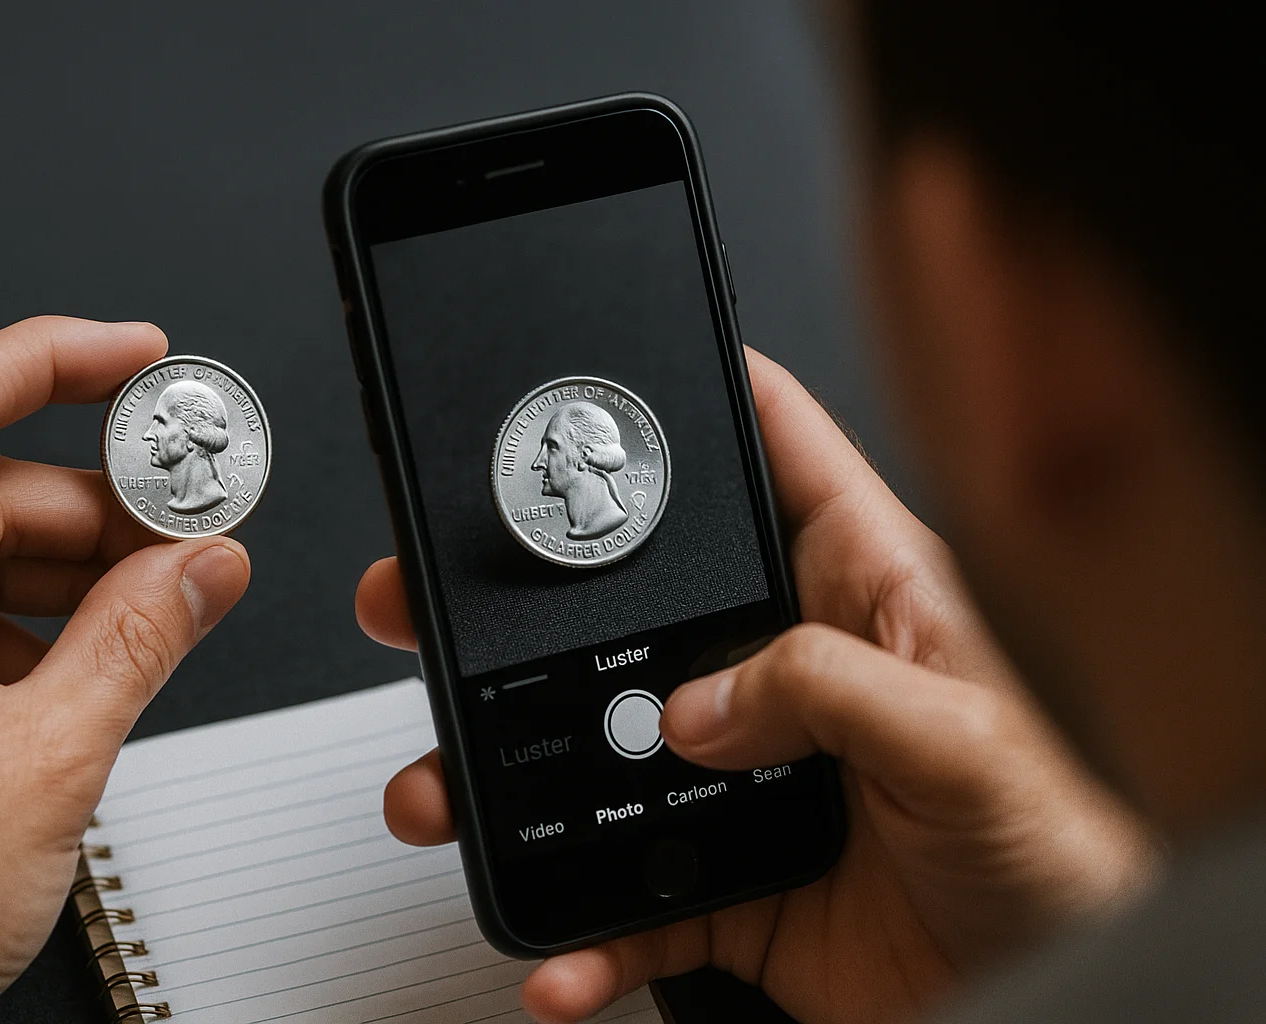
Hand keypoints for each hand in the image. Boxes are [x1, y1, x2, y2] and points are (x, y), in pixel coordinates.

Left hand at [0, 318, 250, 1022]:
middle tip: (188, 534)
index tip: (134, 359)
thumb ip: (143, 633)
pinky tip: (79, 659)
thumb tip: (205, 567)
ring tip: (152, 604)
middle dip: (95, 505)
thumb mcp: (52, 755)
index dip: (57, 360)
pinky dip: (11, 616)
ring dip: (62, 567)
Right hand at [360, 347, 1156, 1023]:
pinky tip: (558, 951)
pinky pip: (629, 895)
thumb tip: (697, 701)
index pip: (774, 455)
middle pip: (635, 611)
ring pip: (599, 754)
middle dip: (527, 607)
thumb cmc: (1063, 846)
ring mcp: (746, 773)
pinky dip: (583, 929)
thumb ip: (829, 689)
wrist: (1058, 993)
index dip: (695, 402)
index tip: (603, 388)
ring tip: (447, 792)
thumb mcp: (967, 736)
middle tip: (436, 605)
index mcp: (862, 593)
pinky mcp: (731, 875)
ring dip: (512, 781)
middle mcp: (790, 672)